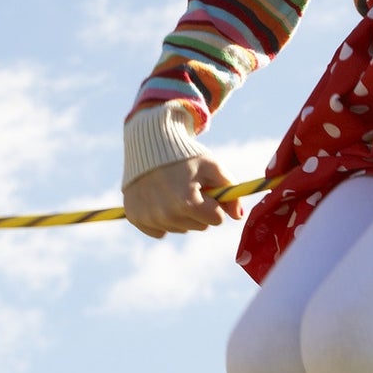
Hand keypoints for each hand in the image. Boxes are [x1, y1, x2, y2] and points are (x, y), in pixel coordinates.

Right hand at [122, 155, 242, 237]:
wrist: (149, 142)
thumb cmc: (185, 154)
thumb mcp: (212, 167)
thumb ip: (230, 192)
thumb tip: (238, 216)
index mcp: (187, 203)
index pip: (216, 219)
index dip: (215, 203)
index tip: (207, 188)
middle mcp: (165, 215)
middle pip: (199, 226)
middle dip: (200, 209)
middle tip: (189, 186)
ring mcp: (148, 217)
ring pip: (179, 228)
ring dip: (181, 214)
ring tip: (173, 189)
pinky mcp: (134, 217)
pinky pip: (159, 230)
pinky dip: (162, 218)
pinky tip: (160, 198)